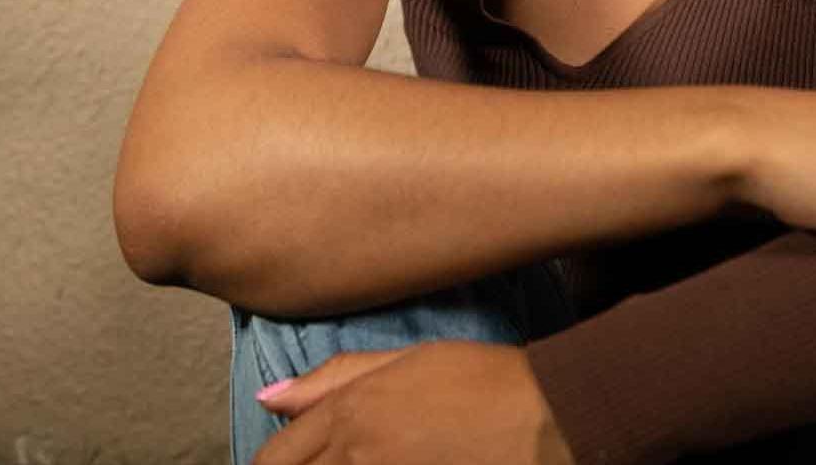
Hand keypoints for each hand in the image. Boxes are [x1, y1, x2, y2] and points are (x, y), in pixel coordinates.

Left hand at [252, 340, 575, 464]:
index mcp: (350, 415)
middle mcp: (355, 458)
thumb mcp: (409, 360)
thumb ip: (336, 378)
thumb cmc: (482, 380)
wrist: (544, 418)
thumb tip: (271, 397)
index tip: (282, 464)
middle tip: (323, 458)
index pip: (276, 459)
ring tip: (364, 459)